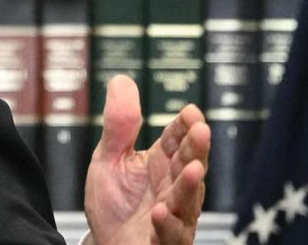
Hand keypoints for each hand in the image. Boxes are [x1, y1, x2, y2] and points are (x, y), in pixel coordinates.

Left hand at [84, 75, 209, 244]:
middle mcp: (174, 188)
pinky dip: (168, 224)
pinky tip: (162, 211)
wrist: (107, 242)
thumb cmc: (115, 202)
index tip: (191, 112)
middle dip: (196, 149)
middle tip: (200, 131)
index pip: (176, 141)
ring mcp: (174, 217)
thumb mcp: (109, 158)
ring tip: (192, 168)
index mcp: (162, 164)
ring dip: (190, 185)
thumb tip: (121, 80)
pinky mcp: (164, 242)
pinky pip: (170, 235)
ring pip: (187, 201)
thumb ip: (119, 125)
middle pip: (188, 166)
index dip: (184, 127)